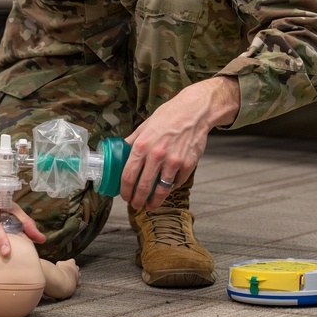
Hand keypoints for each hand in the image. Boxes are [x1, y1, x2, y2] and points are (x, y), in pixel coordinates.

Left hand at [121, 76, 239, 210]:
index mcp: (142, 145)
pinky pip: (177, 182)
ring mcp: (174, 161)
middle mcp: (157, 155)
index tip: (124, 195)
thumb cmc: (168, 116)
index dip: (124, 190)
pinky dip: (171, 187)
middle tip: (136, 205)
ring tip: (150, 205)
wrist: (194, 112)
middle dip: (137, 200)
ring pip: (161, 190)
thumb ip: (133, 141)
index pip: (128, 175)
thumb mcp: (145, 126)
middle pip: (143, 187)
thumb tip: (121, 151)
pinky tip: (167, 188)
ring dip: (154, 201)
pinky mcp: (188, 165)